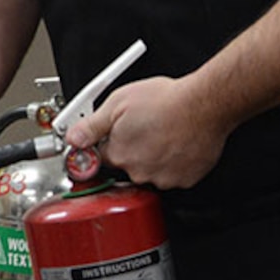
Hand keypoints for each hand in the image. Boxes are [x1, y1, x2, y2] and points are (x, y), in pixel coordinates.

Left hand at [61, 74, 225, 189]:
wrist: (205, 103)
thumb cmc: (166, 100)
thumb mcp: (118, 102)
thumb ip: (91, 125)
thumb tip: (73, 138)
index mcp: (119, 154)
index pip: (101, 157)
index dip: (106, 143)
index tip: (112, 137)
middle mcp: (138, 171)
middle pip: (125, 165)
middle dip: (131, 148)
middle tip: (144, 128)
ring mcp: (163, 178)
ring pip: (149, 171)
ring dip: (152, 156)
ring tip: (162, 133)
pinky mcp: (184, 180)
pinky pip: (171, 175)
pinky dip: (173, 163)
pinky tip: (176, 143)